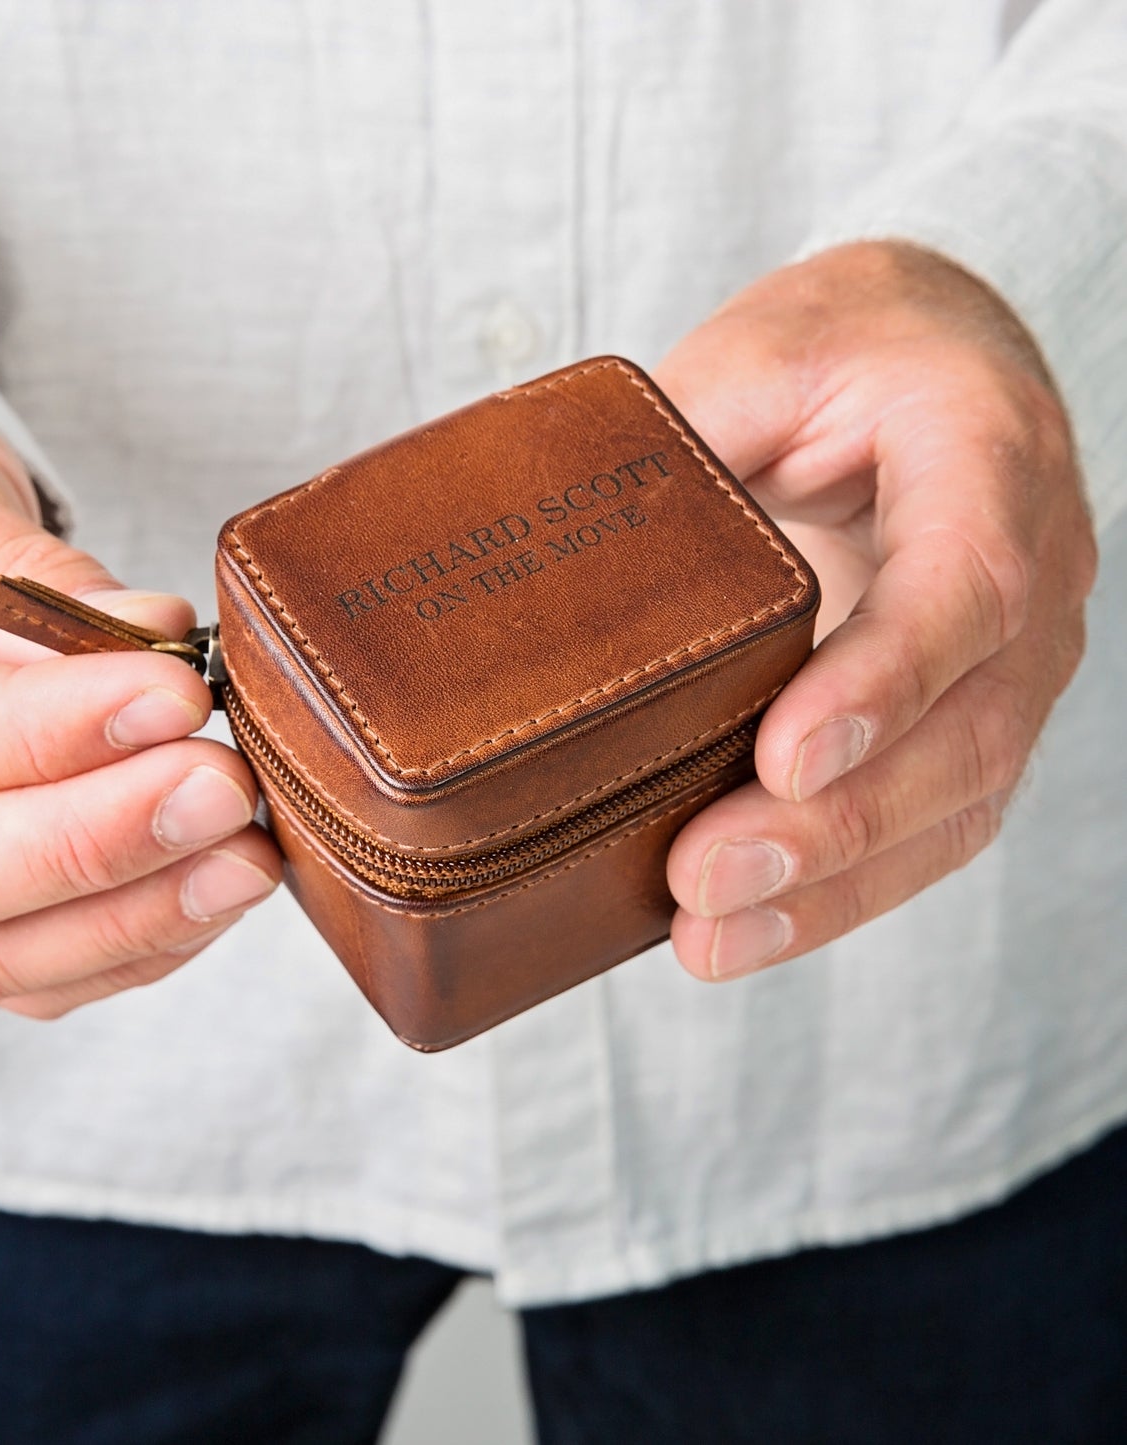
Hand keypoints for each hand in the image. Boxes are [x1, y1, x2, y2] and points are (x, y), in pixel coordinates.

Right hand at [0, 378, 280, 1016]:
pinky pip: (11, 970)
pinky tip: (203, 897)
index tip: (178, 696)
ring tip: (245, 860)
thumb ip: (24, 577)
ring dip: (133, 916)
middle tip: (226, 791)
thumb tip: (153, 642)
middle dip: (101, 843)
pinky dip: (120, 946)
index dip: (51, 735)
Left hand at [660, 242, 1096, 979]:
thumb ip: (697, 439)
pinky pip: (932, 822)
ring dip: (833, 886)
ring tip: (709, 939)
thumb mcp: (760, 352)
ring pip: (957, 800)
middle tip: (706, 879)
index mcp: (987, 457)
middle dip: (836, 824)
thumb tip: (580, 564)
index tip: (784, 756)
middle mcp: (1033, 569)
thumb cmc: (838, 348)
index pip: (967, 583)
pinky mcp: (967, 714)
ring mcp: (1012, 658)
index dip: (884, 680)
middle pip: (968, 727)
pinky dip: (844, 890)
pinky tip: (750, 931)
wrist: (925, 358)